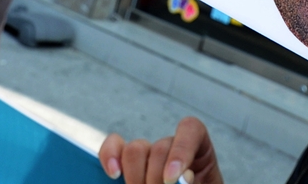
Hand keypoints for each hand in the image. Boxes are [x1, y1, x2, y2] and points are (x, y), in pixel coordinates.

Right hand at [99, 117, 223, 183]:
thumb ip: (190, 182)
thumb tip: (180, 180)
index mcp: (197, 152)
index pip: (191, 129)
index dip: (181, 150)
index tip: (172, 179)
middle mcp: (172, 150)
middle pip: (160, 147)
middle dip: (155, 177)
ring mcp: (148, 157)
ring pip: (136, 150)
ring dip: (135, 177)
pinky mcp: (125, 167)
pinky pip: (112, 150)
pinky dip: (110, 158)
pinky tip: (114, 176)